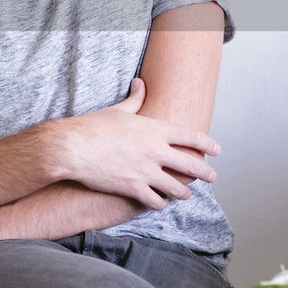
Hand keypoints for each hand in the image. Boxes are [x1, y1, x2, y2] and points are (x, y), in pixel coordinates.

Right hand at [48, 77, 220, 209]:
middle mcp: (155, 151)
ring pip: (176, 187)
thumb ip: (135, 99)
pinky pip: (155, 200)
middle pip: (191, 165)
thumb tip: (140, 83)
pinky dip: (161, 202)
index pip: (191, 137)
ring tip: (187, 194)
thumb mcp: (117, 110)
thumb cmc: (92, 126)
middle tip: (212, 176)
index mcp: (155, 130)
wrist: (71, 148)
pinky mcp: (133, 188)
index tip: (216, 150)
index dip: (207, 144)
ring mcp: (146, 171)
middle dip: (205, 172)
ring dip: (184, 192)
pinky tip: (162, 203)